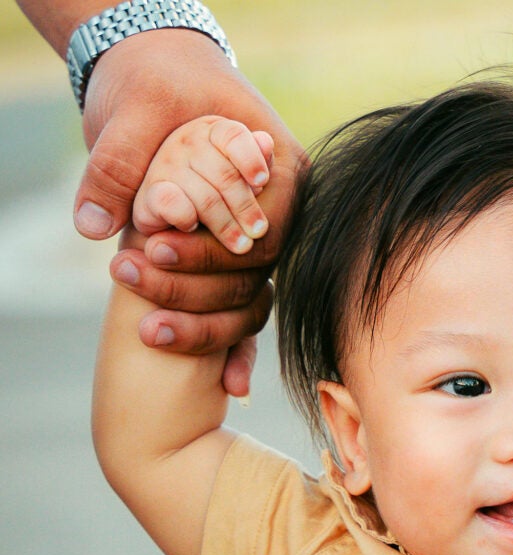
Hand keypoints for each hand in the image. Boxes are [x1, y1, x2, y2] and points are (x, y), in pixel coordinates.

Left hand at [77, 29, 304, 392]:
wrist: (161, 76)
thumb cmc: (157, 87)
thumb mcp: (137, 114)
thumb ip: (119, 167)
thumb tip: (100, 227)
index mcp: (282, 169)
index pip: (264, 226)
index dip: (213, 246)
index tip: (155, 245)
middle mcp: (282, 212)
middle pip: (255, 268)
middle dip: (196, 282)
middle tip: (133, 273)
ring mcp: (261, 243)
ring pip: (249, 298)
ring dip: (205, 322)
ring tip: (148, 329)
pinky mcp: (237, 266)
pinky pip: (247, 315)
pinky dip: (237, 351)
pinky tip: (232, 390)